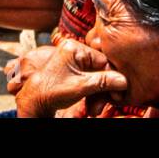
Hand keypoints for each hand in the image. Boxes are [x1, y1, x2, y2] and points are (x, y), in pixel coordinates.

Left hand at [13, 39, 127, 117]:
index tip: (117, 95)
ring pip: (95, 77)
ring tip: (94, 109)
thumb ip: (103, 82)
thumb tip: (123, 81)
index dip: (112, 79)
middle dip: (103, 90)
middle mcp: (74, 51)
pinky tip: (91, 105)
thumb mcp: (81, 86)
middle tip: (104, 104)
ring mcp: (72, 61)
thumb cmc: (52, 91)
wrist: (35, 101)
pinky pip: (88, 80)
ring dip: (98, 94)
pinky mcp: (72, 71)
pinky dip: (91, 93)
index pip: (103, 61)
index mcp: (74, 49)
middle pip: (99, 70)